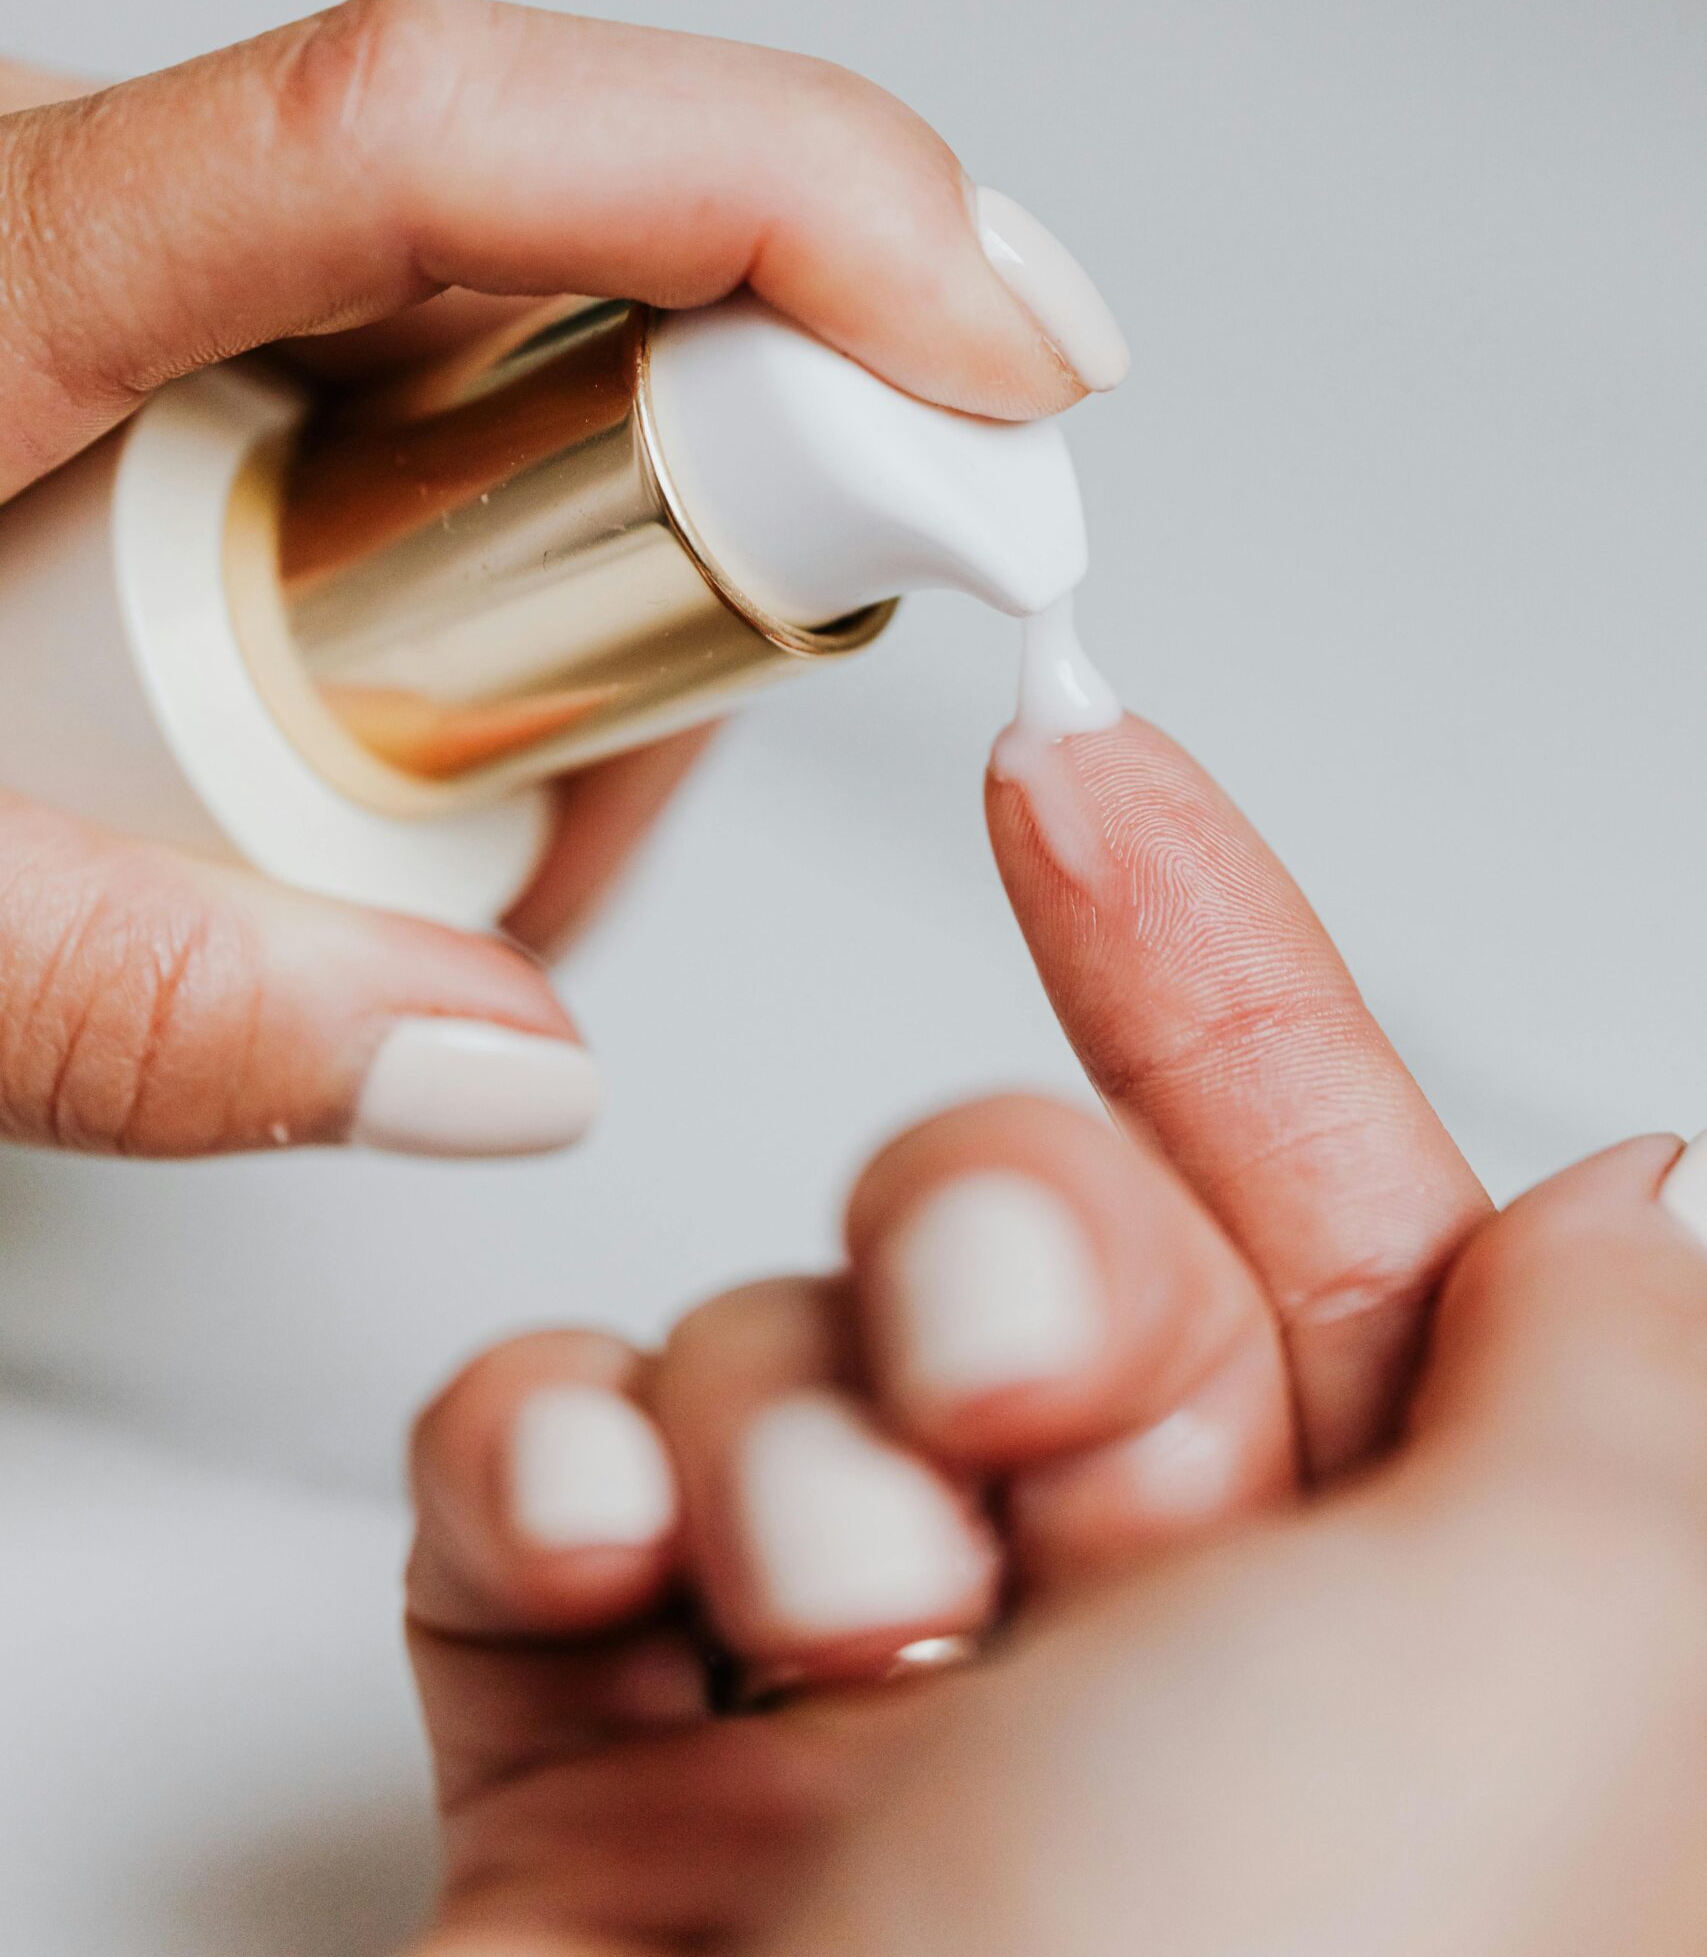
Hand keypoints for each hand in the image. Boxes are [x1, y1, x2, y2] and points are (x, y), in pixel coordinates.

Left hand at [0, 2, 1116, 1159]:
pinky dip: (528, 585)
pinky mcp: (193, 320)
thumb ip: (140, 1004)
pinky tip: (453, 759)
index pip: (454, 129)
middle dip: (723, 519)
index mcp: (1, 245)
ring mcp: (163, 252)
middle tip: (624, 794)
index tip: (1018, 361)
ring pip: (545, 345)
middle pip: (566, 254)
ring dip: (610, 600)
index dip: (796, 195)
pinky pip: (464, 392)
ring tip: (494, 843)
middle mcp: (110, 198)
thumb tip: (504, 1059)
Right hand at [398, 714, 1514, 1951]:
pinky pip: (537, 1468)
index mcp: (1401, 1648)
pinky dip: (533, 1457)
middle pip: (1036, 1243)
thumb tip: (1617, 1227)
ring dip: (770, 1412)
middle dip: (985, 1224)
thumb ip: (1613, 1396)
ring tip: (815, 1606)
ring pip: (781, 1341)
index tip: (1089, 772)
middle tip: (986, 1360)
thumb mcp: (1549, 1664)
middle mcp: (1142, 1682)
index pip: (1332, 1223)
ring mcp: (862, 1722)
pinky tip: (590, 1550)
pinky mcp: (601, 1773)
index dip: (1219, 985)